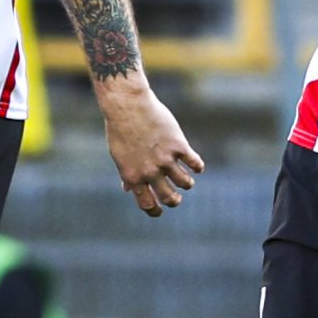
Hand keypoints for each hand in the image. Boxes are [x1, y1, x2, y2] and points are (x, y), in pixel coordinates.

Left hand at [99, 84, 202, 216]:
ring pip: (185, 183)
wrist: (128, 105)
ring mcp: (166, 159)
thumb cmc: (120, 129)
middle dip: (174, 201)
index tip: (160, 210)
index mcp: (134, 177)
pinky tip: (196, 164)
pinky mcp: (178, 145)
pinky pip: (195, 164)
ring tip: (186, 179)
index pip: (147, 204)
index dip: (155, 211)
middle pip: (169, 198)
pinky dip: (198, 167)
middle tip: (176, 197)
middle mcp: (150, 172)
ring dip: (187, 183)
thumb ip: (127, 175)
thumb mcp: (119, 156)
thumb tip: (128, 189)